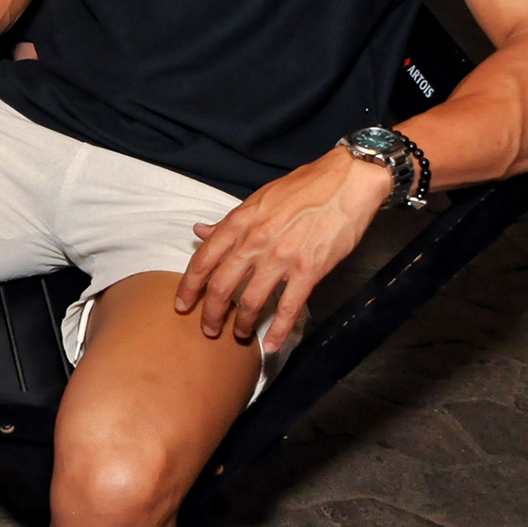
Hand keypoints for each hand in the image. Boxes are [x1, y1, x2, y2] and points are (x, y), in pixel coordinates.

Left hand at [174, 148, 389, 350]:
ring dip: (242, 324)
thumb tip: (200, 232)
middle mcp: (255, 242)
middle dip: (211, 313)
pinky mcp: (310, 270)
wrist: (345, 182)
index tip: (182, 304)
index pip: (203, 260)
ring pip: (252, 301)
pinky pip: (289, 307)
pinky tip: (271, 344)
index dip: (189, 286)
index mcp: (240, 222)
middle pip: (222, 286)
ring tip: (239, 335)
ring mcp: (282, 258)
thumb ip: (228, 222)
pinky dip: (279, 330)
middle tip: (208, 329)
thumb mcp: (257, 199)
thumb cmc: (301, 188)